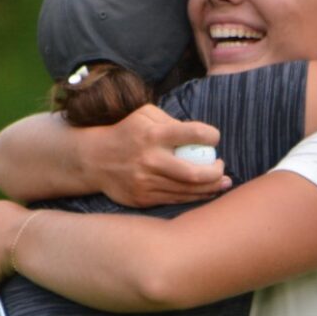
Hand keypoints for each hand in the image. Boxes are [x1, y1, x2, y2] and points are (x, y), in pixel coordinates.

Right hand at [83, 105, 230, 206]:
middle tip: (221, 166)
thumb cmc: (127, 133)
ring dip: (211, 187)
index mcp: (154, 134)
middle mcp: (151, 159)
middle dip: (216, 172)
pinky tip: (205, 191)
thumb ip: (172, 121)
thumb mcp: (145, 115)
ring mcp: (147, 182)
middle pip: (195, 173)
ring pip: (188, 190)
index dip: (212, 136)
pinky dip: (194, 196)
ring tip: (222, 182)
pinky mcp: (144, 198)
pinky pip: (176, 199)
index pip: (194, 134)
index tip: (214, 139)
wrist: (95, 159)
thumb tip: (200, 136)